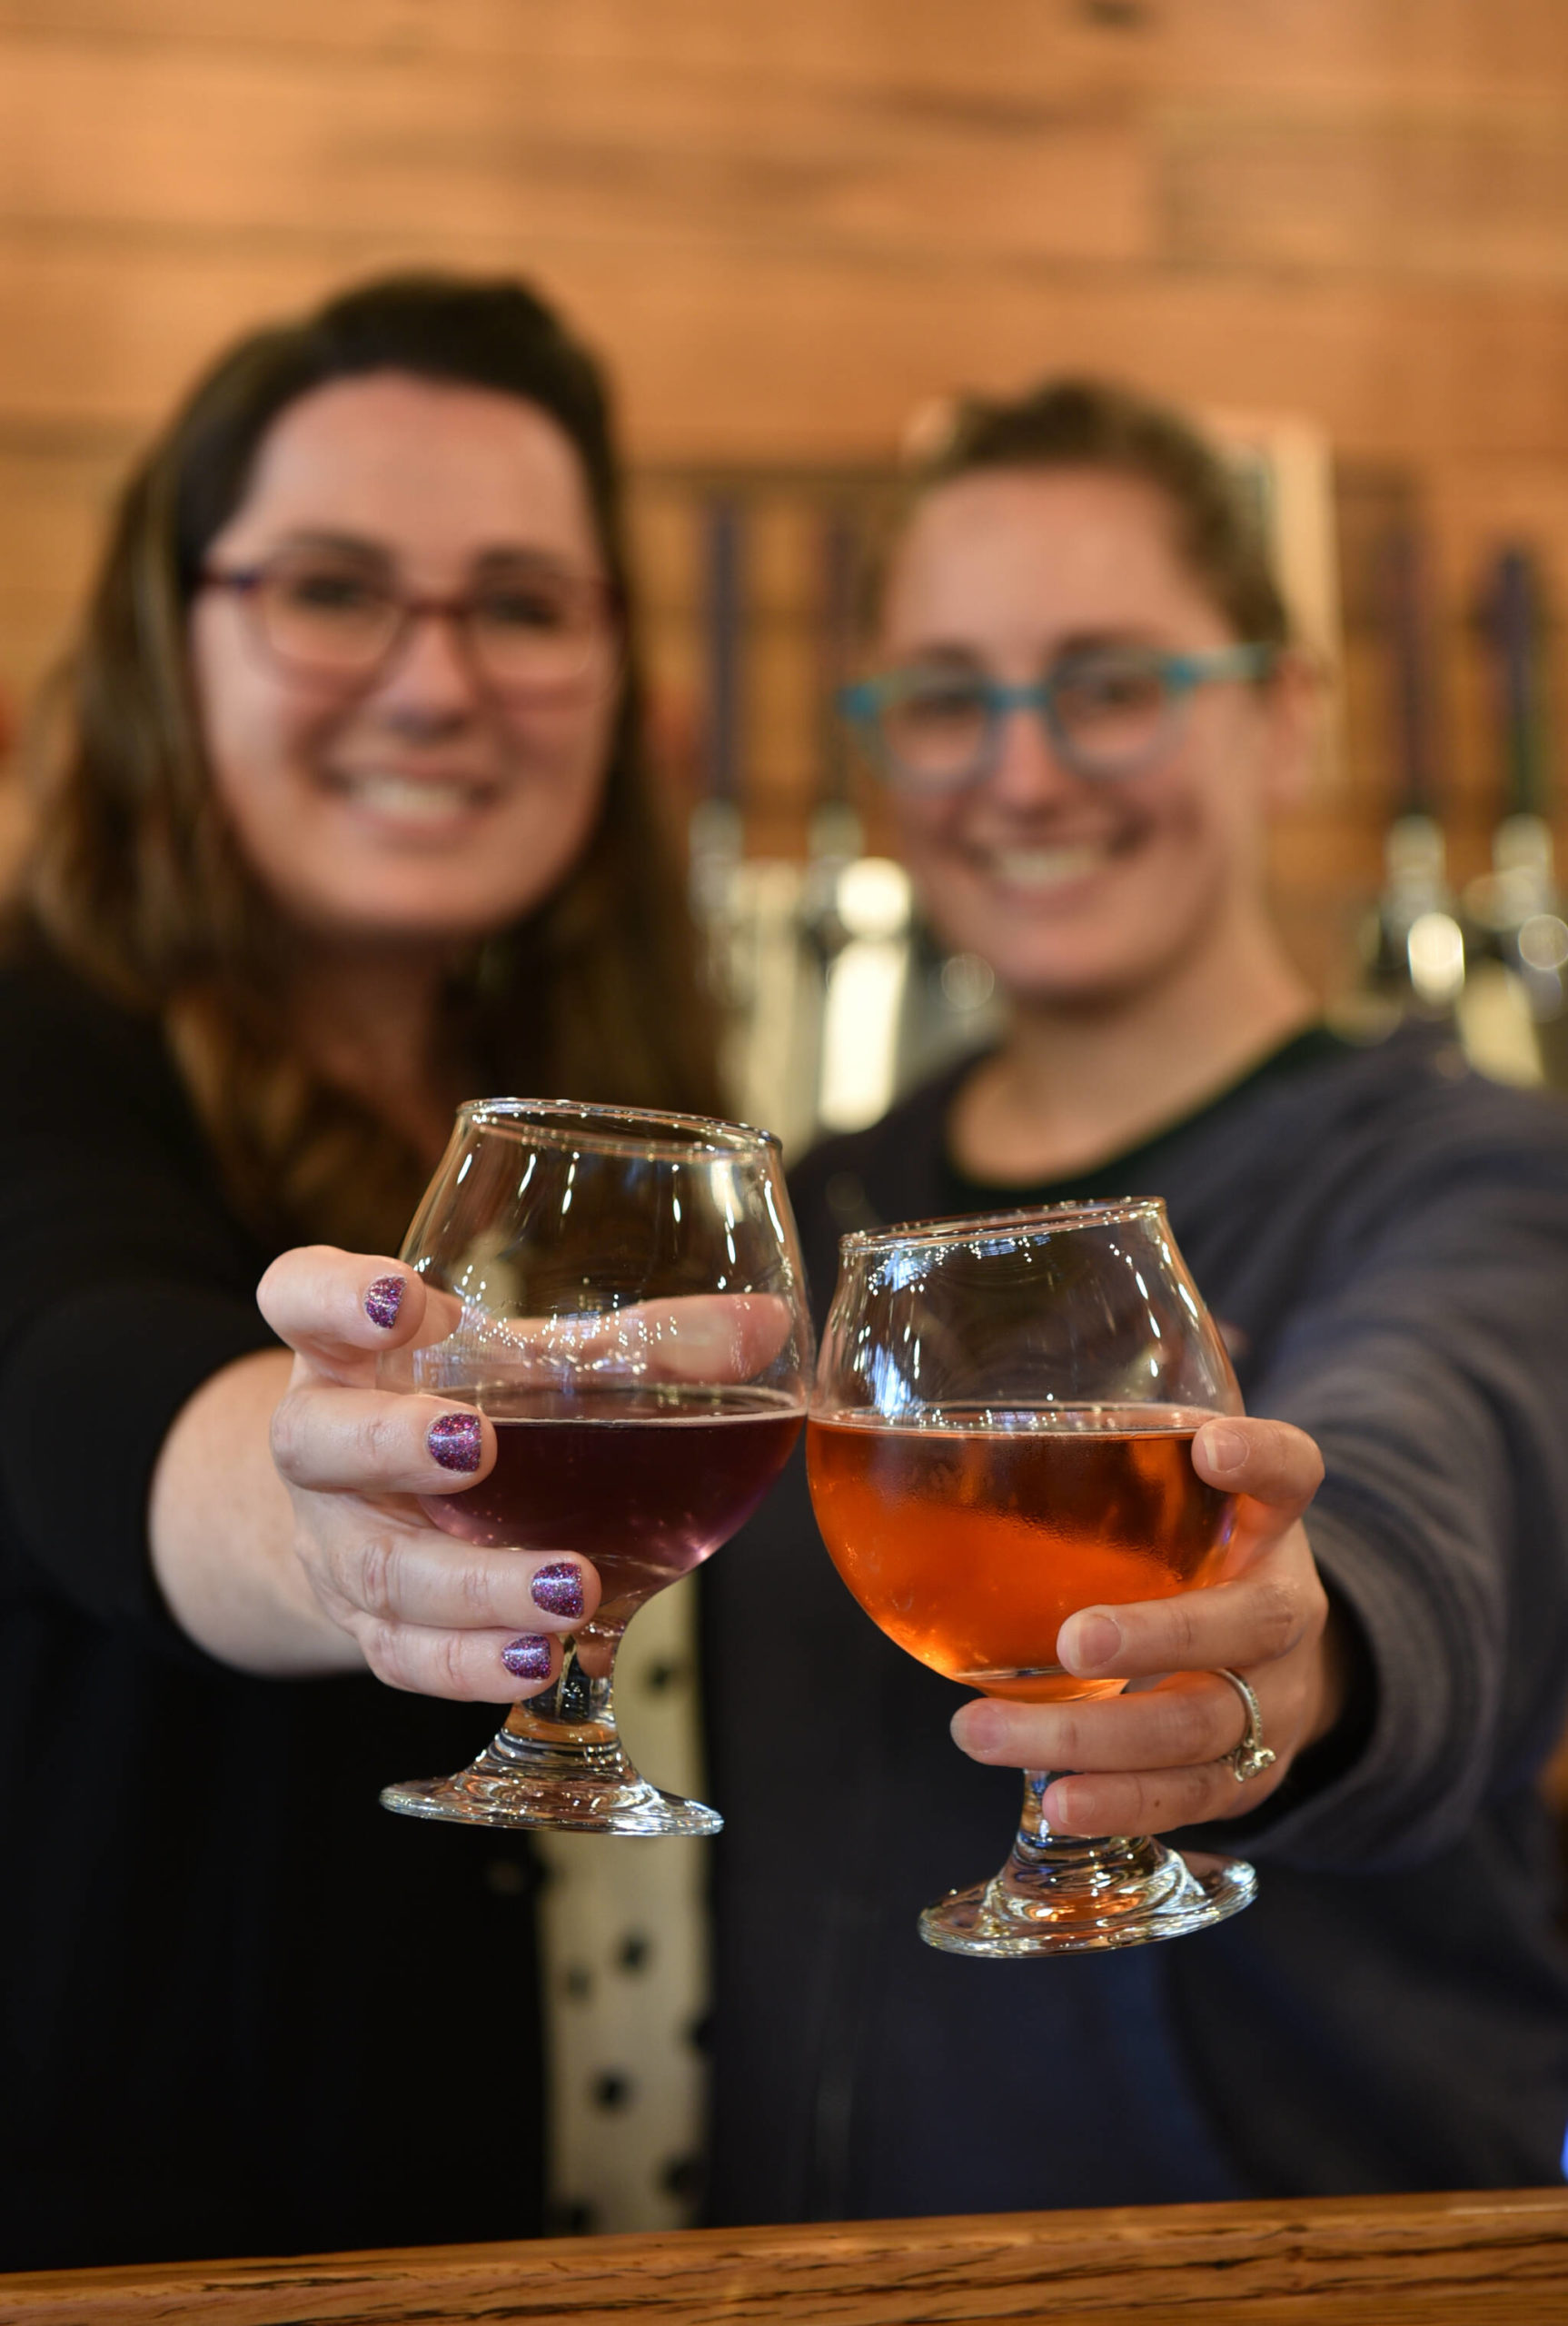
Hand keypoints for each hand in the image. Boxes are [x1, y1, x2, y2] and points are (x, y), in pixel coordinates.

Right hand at [258, 1246, 602, 1702]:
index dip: (332, 1297)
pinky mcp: (369, 1624)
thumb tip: (766, 1325)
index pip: (300, 1295)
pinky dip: (470, 1665)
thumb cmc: (473, 1399)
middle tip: (476, 1445)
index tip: (396, 1298)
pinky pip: (402, 1655)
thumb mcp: (536, 1359)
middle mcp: (323, 1439)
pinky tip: (540, 1660)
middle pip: (316, 1439)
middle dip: (392, 1444)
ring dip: (470, 1583)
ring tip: (568, 1585)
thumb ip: (642, 1344)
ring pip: (376, 1567)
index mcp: (349, 1345)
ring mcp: (338, 1540)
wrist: (391, 1504)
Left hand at [950, 1417, 1337, 1834]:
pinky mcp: (1250, 1772)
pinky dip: (1120, 1803)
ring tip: (986, 1734)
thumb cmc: (1194, 1560)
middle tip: (1074, 1640)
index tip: (1210, 1447)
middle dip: (1161, 1635)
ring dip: (1094, 1736)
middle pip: (1248, 1624)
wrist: (1276, 1662)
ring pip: (1202, 1726)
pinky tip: (1053, 1798)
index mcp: (1271, 1525)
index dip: (1260, 1459)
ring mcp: (1277, 1700)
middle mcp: (1286, 1610)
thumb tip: (971, 1424)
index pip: (1291, 1473)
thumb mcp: (1179, 1502)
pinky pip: (1190, 1795)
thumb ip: (1116, 1462)